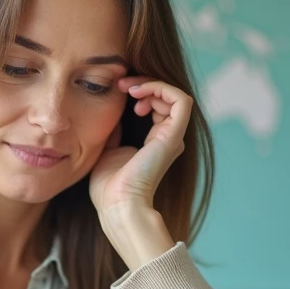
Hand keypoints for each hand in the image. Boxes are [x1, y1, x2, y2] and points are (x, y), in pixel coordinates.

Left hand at [89, 76, 192, 216]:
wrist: (117, 205)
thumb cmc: (109, 186)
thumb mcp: (108, 149)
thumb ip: (115, 130)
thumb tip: (113, 112)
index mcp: (154, 142)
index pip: (156, 106)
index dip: (140, 91)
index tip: (117, 89)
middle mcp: (167, 138)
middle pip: (167, 98)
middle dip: (144, 84)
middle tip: (121, 85)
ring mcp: (172, 137)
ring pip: (176, 95)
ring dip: (151, 84)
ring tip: (129, 90)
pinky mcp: (173, 136)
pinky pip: (181, 100)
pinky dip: (161, 88)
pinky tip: (138, 93)